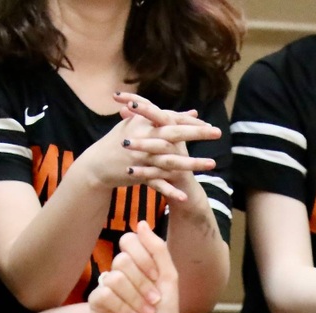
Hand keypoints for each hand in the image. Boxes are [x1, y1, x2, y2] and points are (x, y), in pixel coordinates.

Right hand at [74, 95, 218, 202]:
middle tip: (218, 133)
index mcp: (145, 124)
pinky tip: (185, 197)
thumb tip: (193, 113)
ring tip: (212, 164)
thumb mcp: (140, 124)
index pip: (172, 119)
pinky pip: (158, 184)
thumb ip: (168, 119)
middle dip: (197, 134)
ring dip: (192, 163)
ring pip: (171, 160)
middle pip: (175, 135)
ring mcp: (142, 157)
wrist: (97, 164)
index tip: (210, 126)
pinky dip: (171, 191)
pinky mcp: (139, 174)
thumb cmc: (120, 141)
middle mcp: (145, 138)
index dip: (191, 123)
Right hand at [90, 221, 184, 312]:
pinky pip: (104, 294)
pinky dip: (122, 307)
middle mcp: (118, 270)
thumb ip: (158, 249)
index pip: (129, 240)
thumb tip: (141, 223)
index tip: (156, 277)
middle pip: (123, 260)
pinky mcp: (95, 303)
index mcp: (135, 261)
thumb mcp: (169, 276)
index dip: (144, 258)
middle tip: (153, 300)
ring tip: (144, 312)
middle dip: (143, 283)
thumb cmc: (164, 311)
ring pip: (115, 278)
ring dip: (136, 299)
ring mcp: (105, 286)